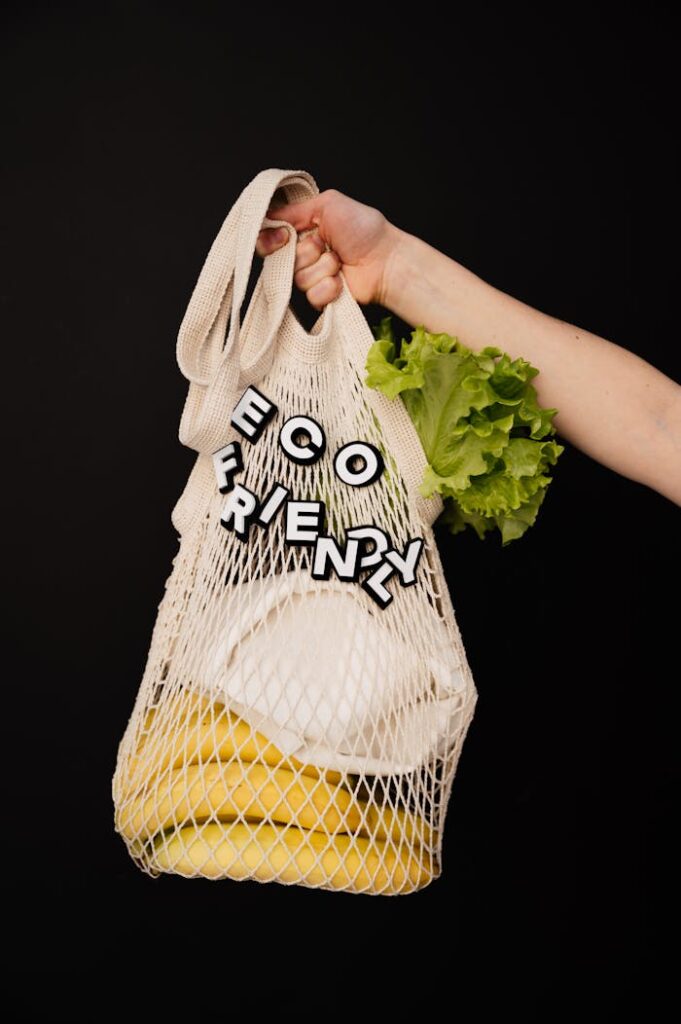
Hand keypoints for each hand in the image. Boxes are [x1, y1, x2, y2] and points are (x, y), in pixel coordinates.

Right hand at [255, 188, 399, 308]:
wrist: (386, 260)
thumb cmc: (364, 230)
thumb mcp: (327, 204)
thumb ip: (293, 209)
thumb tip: (268, 214)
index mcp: (304, 230)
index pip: (270, 238)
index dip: (271, 240)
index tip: (285, 236)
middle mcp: (306, 253)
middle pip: (281, 260)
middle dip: (306, 251)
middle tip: (325, 245)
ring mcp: (314, 276)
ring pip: (298, 278)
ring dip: (322, 268)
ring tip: (340, 261)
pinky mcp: (322, 296)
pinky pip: (311, 296)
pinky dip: (328, 287)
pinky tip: (342, 280)